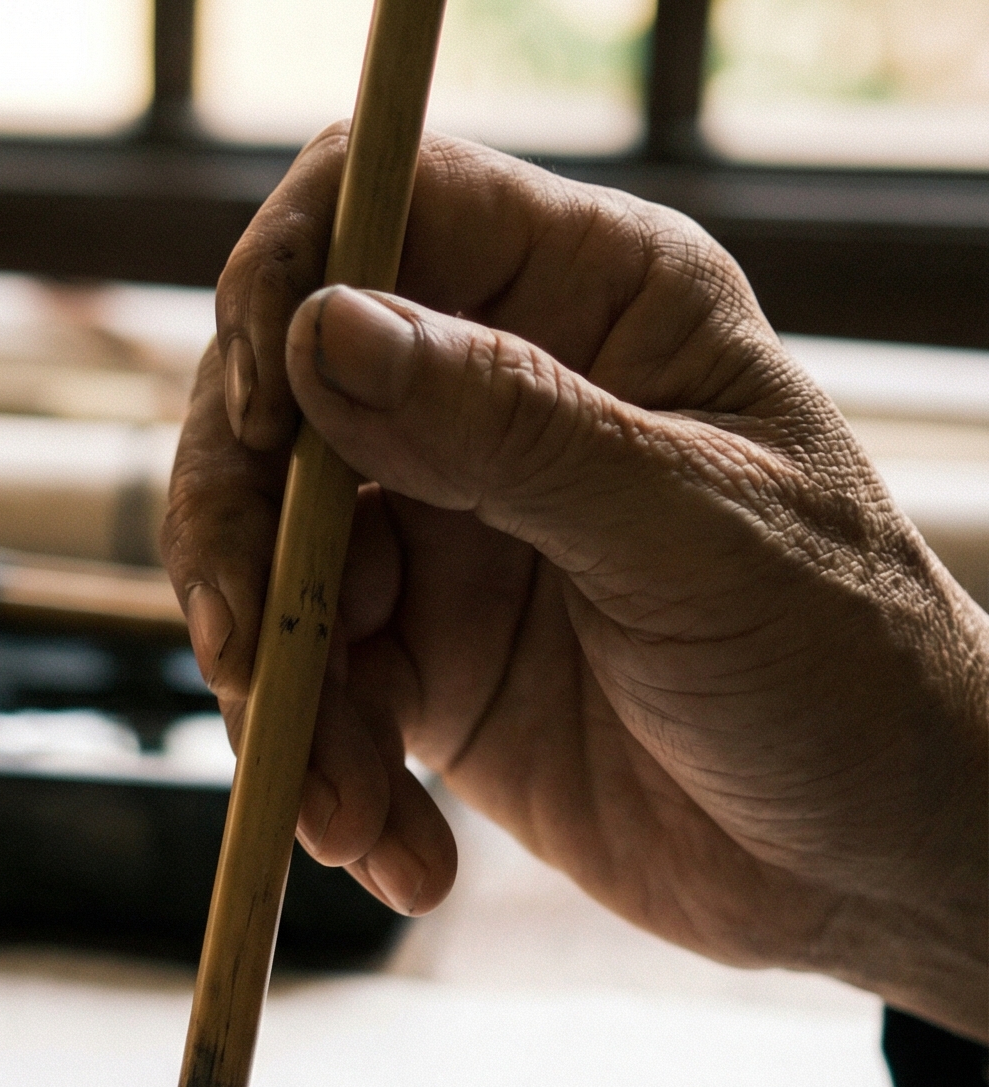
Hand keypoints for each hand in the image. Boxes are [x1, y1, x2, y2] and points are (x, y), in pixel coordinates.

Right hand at [166, 134, 988, 1038]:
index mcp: (589, 304)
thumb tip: (323, 335)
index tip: (261, 424)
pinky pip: (317, 700)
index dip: (289, 286)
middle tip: (246, 651)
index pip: (386, 206)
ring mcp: (452, 541)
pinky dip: (329, 781)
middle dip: (242, 537)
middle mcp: (499, 403)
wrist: (868, 858)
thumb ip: (508, 432)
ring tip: (342, 813)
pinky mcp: (429, 672)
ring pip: (277, 571)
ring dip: (284, 699)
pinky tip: (399, 852)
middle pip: (281, 402)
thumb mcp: (688, 535)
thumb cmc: (842, 664)